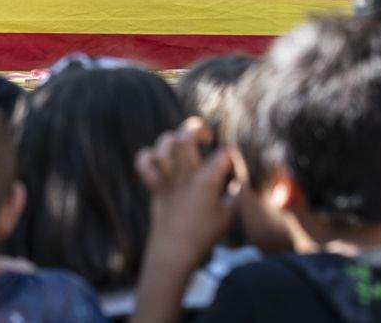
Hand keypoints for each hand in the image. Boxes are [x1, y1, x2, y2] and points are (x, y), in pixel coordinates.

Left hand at [135, 117, 236, 268]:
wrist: (174, 252)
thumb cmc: (205, 235)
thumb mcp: (229, 215)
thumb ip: (235, 192)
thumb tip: (236, 176)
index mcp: (208, 182)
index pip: (225, 153)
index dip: (231, 157)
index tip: (230, 168)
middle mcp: (186, 176)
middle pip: (186, 136)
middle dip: (197, 128)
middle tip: (205, 137)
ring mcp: (168, 179)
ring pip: (165, 144)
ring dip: (174, 140)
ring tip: (182, 147)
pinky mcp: (154, 186)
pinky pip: (144, 162)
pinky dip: (149, 157)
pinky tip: (160, 161)